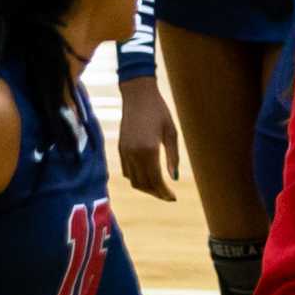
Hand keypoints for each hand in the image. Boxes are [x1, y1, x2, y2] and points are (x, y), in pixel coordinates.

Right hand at [118, 75, 180, 201]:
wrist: (138, 95)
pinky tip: (147, 177)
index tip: (173, 198)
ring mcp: (125, 152)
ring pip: (133, 180)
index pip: (156, 180)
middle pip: (144, 184)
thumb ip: (173, 157)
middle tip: (168, 196)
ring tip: (159, 188)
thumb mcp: (172, 133)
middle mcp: (134, 154)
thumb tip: (173, 178)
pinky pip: (127, 171)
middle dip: (156, 193)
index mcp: (148, 150)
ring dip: (146, 188)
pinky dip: (136, 179)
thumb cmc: (159, 111)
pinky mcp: (120, 148)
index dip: (164, 192)